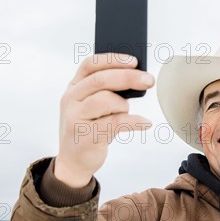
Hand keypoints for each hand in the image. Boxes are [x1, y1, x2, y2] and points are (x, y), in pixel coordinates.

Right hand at [54, 54, 153, 187]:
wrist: (74, 161)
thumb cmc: (89, 128)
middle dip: (128, 77)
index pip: (90, 64)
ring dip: (124, 105)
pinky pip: (115, 123)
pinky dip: (134, 122)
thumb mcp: (91, 105)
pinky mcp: (86, 135)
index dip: (112, 59)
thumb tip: (136, 77)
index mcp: (74, 86)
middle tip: (149, 80)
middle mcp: (71, 99)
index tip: (134, 61)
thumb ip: (106, 90)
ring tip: (126, 112)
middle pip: (101, 80)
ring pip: (106, 100)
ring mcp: (76, 117)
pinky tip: (145, 123)